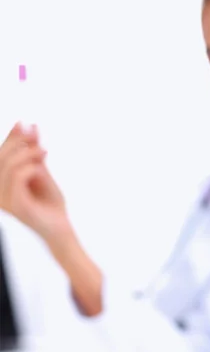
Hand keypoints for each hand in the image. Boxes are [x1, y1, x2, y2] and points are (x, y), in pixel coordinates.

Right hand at [0, 123, 68, 240]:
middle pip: (1, 157)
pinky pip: (18, 178)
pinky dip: (30, 167)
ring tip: (44, 152)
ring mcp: (5, 200)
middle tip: (37, 139)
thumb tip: (27, 124)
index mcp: (1, 183)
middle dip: (18, 142)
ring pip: (9, 166)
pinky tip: (41, 167)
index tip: (23, 123)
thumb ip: (33, 150)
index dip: (10, 138)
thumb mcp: (41, 170)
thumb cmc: (50, 202)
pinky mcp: (16, 206)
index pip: (0, 155)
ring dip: (28, 153)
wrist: (61, 227)